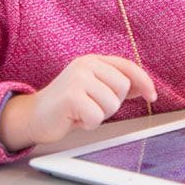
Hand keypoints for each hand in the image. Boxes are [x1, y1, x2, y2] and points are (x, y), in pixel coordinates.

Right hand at [0, 55, 155, 151]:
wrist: (32, 117)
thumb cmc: (66, 106)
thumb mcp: (94, 90)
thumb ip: (115, 85)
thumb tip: (143, 87)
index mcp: (93, 60)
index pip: (128, 67)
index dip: (144, 82)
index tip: (152, 96)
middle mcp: (86, 65)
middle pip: (123, 87)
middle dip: (113, 104)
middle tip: (92, 107)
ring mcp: (77, 78)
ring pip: (112, 103)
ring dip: (100, 115)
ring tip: (83, 113)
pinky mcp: (71, 96)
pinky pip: (97, 116)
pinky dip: (89, 123)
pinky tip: (75, 119)